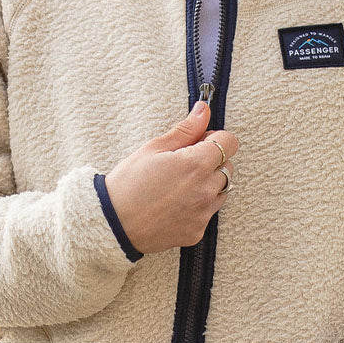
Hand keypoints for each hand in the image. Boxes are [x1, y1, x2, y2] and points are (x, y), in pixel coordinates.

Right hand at [104, 101, 238, 253]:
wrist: (113, 224)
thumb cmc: (128, 183)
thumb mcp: (154, 148)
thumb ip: (185, 130)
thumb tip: (204, 111)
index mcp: (196, 165)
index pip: (230, 143)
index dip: (215, 138)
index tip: (199, 142)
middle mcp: (205, 190)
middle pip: (228, 167)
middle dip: (212, 161)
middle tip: (184, 164)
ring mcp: (203, 213)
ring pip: (221, 191)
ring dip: (208, 184)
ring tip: (179, 185)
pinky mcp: (197, 231)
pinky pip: (208, 213)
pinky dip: (198, 206)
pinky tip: (175, 204)